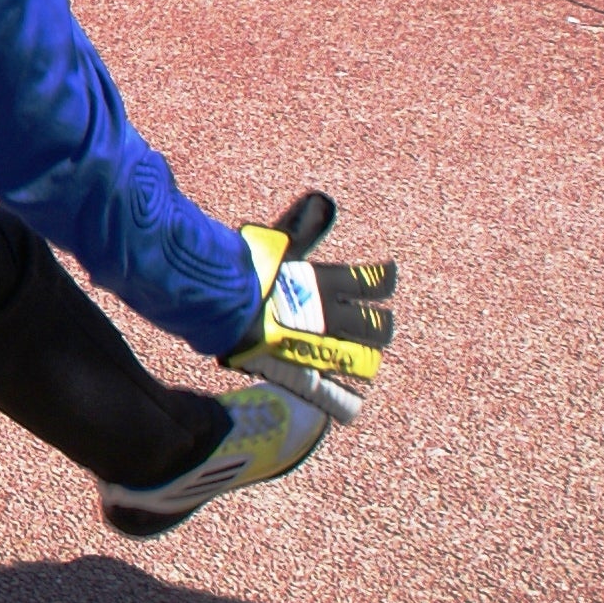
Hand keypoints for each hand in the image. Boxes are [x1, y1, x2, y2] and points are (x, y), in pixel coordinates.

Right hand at [223, 193, 395, 422]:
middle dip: (382, 325)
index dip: (385, 279)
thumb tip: (322, 201)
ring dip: (367, 359)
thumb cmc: (242, 270)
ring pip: (363, 359)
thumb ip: (302, 229)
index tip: (388, 275)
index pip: (374, 282)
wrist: (215, 303)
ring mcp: (317, 344)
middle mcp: (331, 316)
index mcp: (327, 282)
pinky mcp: (300, 369)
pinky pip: (334, 390)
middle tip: (379, 323)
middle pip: (378, 326)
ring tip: (365, 360)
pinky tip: (350, 401)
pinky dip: (344, 398)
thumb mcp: (276, 244)